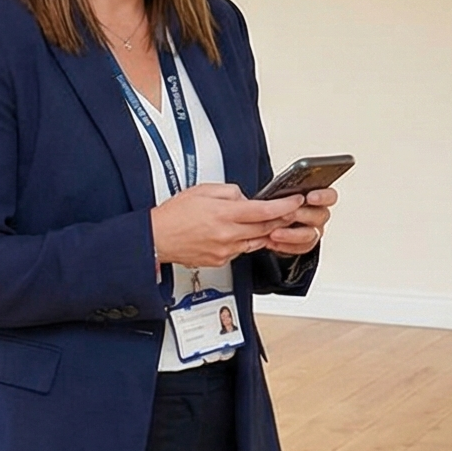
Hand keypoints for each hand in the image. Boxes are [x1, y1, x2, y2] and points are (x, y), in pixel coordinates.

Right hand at [151, 183, 304, 268]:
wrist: (156, 239)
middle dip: (281, 219)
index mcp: (224, 214)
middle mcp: (227, 234)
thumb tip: (244, 197)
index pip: (264, 210)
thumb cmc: (173, 216)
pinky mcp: (221, 260)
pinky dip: (247, 241)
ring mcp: (225, 250)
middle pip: (266, 228)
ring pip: (256, 241)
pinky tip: (243, 234)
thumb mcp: (202, 191)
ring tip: (267, 222)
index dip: (284, 206)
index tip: (295, 201)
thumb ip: (228, 192)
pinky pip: (242, 250)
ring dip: (266, 232)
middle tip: (289, 211)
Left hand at [260, 186, 336, 254]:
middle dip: (301, 215)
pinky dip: (287, 246)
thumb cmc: (267, 206)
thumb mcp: (274, 195)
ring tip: (274, 233)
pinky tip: (273, 242)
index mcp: (314, 198)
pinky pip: (302, 248)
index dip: (323, 197)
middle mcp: (317, 214)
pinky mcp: (303, 245)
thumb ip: (284, 195)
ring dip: (291, 234)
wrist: (255, 225)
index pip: (330, 196)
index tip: (310, 198)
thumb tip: (294, 197)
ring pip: (311, 235)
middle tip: (284, 215)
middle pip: (321, 216)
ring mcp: (312, 230)